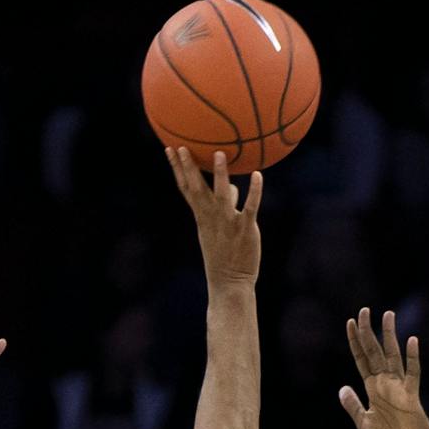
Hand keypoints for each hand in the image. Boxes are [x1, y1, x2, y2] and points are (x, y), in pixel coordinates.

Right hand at [167, 147, 262, 284]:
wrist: (230, 282)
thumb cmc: (225, 254)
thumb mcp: (219, 229)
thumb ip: (223, 207)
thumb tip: (232, 189)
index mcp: (201, 215)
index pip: (185, 187)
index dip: (177, 168)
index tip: (169, 148)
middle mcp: (211, 216)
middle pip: (197, 187)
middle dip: (189, 167)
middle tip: (182, 146)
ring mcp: (227, 222)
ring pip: (222, 193)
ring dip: (220, 174)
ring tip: (219, 153)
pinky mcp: (245, 228)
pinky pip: (250, 206)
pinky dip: (255, 191)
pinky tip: (258, 175)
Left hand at [339, 309, 428, 428]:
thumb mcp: (364, 423)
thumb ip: (353, 405)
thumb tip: (342, 388)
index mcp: (373, 389)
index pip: (362, 359)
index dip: (355, 342)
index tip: (350, 322)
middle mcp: (385, 384)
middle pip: (375, 352)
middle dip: (368, 331)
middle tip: (364, 310)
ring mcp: (399, 388)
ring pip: (393, 356)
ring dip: (389, 336)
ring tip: (388, 315)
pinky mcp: (411, 397)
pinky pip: (412, 374)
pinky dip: (413, 358)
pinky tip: (412, 341)